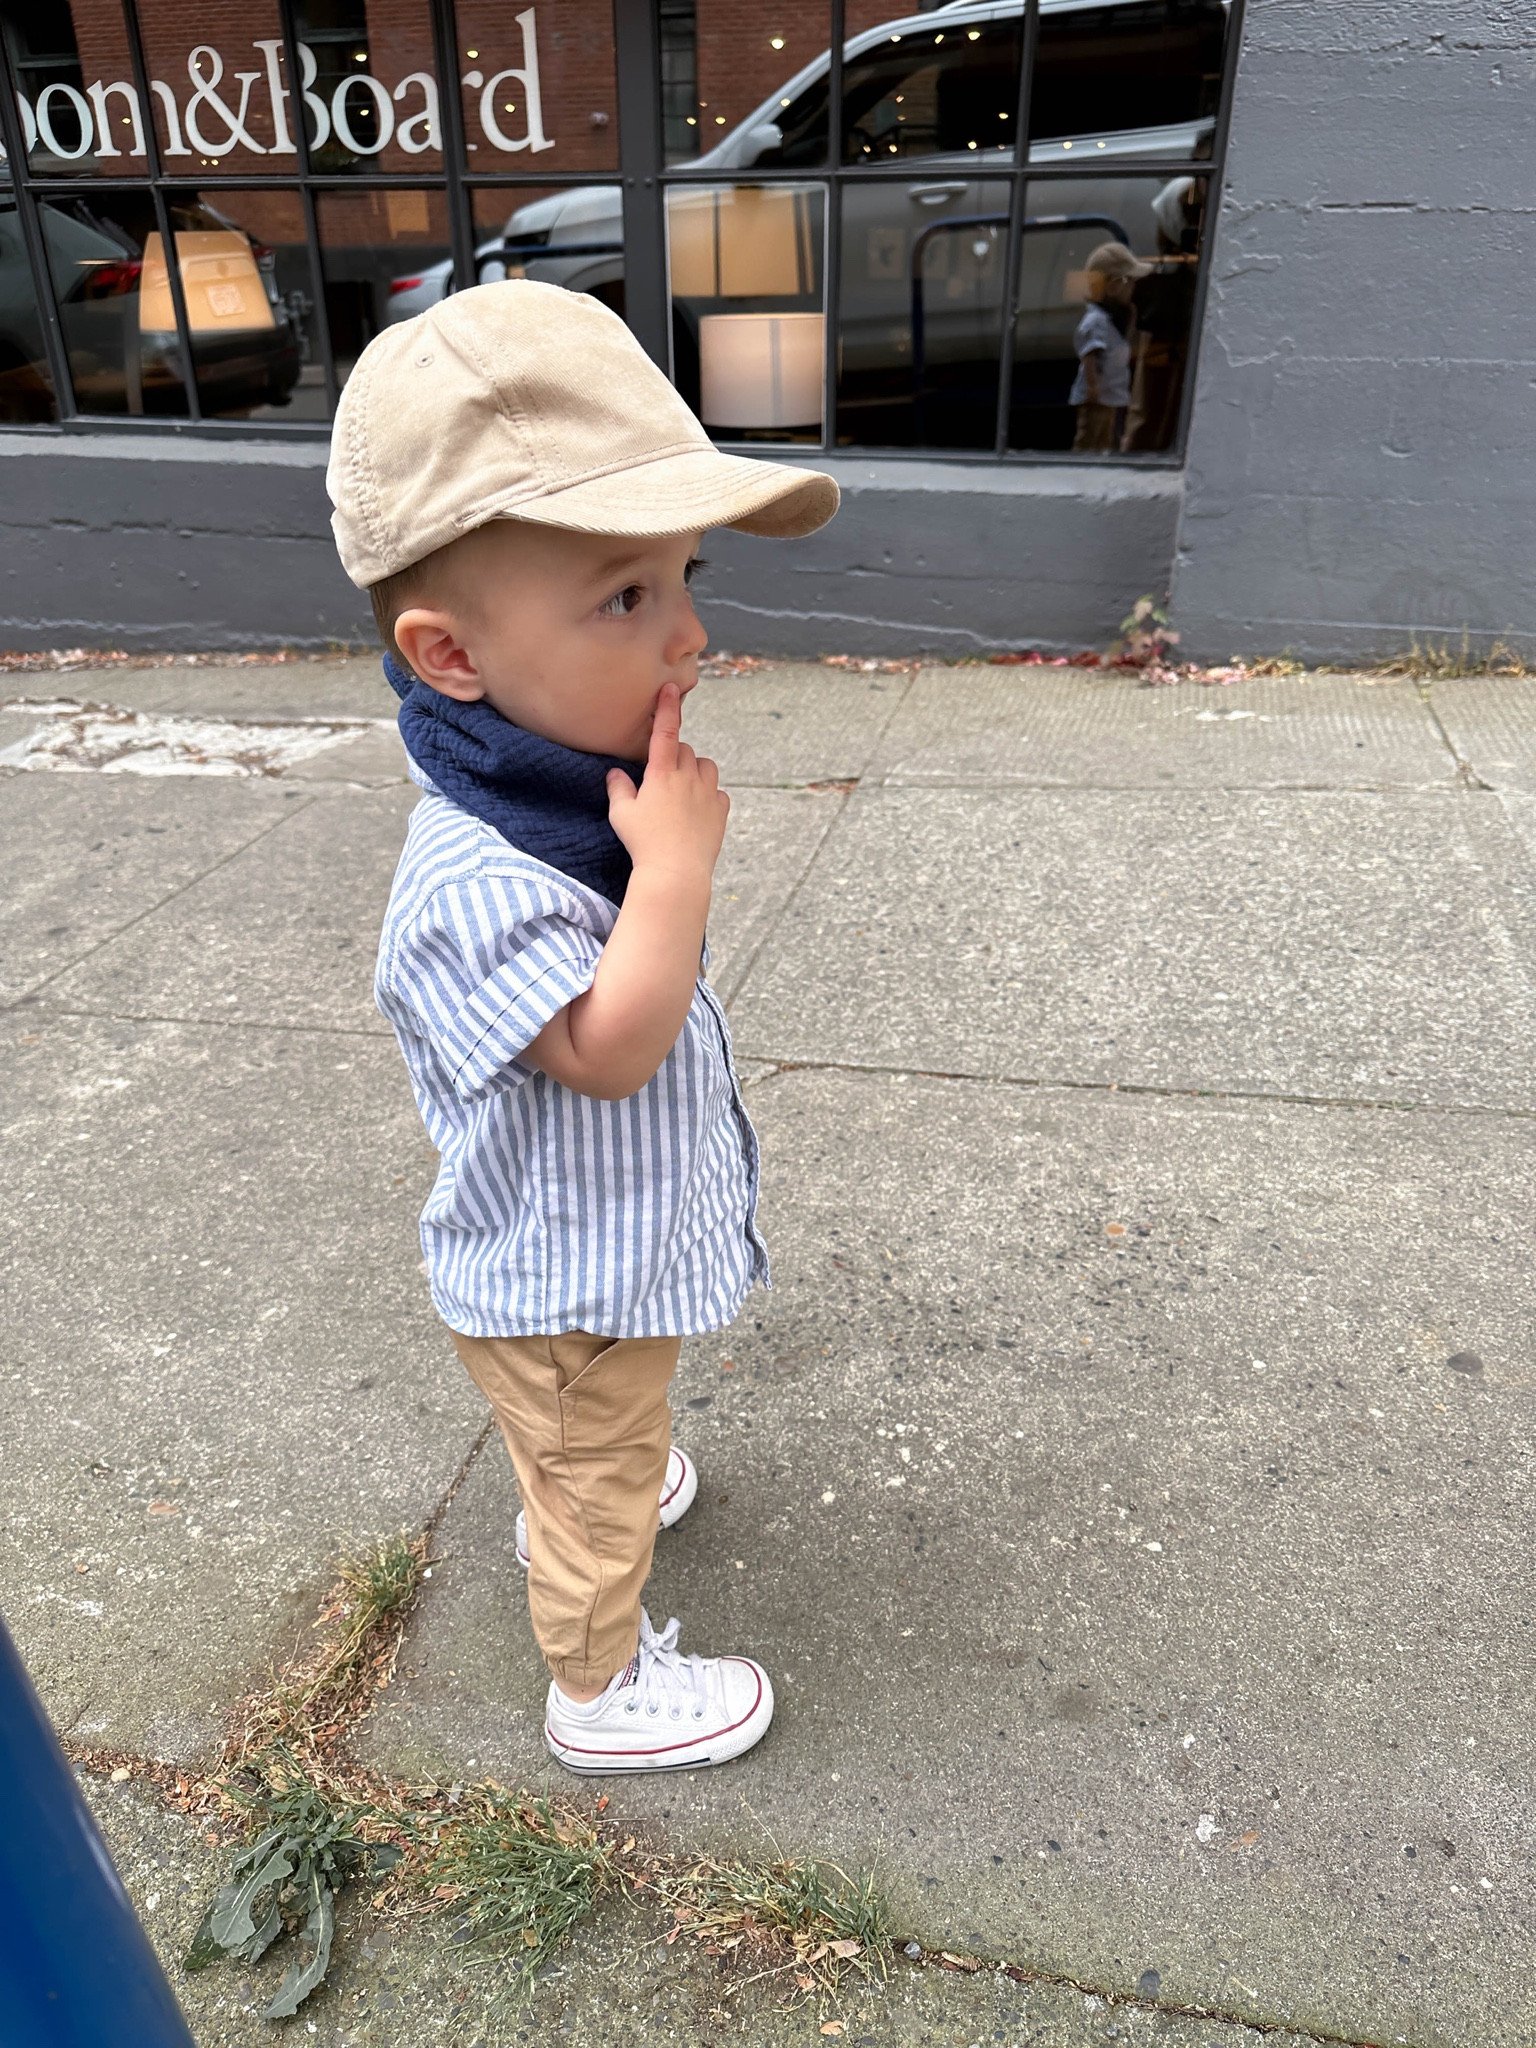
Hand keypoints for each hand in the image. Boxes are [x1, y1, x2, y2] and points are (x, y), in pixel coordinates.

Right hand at [606, 682, 728, 885]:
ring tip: (682, 791)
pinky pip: (718, 792)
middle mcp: (688, 778)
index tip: (671, 688)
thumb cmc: (643, 843)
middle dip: (674, 757)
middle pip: (685, 750)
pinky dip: (709, 795)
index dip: (667, 708)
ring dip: (695, 770)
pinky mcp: (721, 811)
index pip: (665, 731)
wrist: (676, 873)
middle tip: (660, 779)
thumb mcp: (621, 815)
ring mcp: (708, 793)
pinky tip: (696, 811)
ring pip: (706, 766)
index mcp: (662, 773)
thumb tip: (615, 773)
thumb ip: (617, 788)